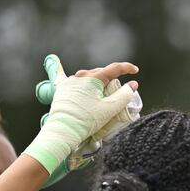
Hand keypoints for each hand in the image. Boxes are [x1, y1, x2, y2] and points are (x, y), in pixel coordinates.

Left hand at [24, 56, 139, 175]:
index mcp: (94, 78)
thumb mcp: (111, 109)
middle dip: (111, 79)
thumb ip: (125, 95)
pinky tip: (54, 59)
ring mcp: (69, 82)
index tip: (135, 71)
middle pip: (101, 73)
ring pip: (88, 77)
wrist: (64, 131)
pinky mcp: (62, 89)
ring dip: (96, 82)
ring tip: (101, 94)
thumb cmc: (88, 120)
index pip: (114, 69)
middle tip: (117, 91)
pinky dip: (65, 72)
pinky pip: (64, 77)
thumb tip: (133, 84)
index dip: (127, 68)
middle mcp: (80, 76)